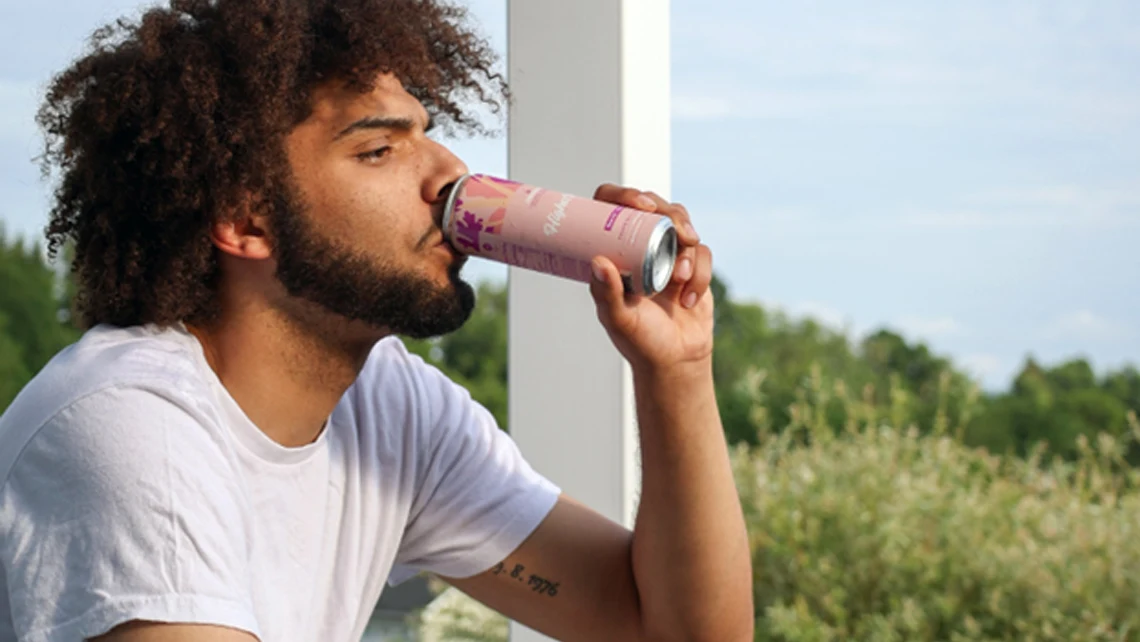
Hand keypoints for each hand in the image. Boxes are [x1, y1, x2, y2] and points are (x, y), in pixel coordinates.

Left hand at [588, 185, 713, 375]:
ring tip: (679, 279)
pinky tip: (688, 299)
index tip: (637, 204)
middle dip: (667, 212)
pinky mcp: (694, 265)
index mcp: (614, 251)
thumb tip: (597, 261)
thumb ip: (607, 294)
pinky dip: (700, 275)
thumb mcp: (618, 319)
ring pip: (682, 223)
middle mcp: (640, 245)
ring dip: (685, 249)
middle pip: (653, 206)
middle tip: (672, 226)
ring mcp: (668, 252)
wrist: (676, 360)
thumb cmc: (640, 341)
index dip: (622, 195)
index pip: (611, 206)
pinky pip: (703, 253)